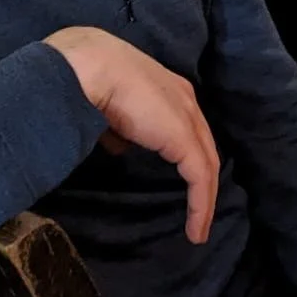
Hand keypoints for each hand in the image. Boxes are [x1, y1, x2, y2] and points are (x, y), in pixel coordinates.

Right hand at [44, 26, 218, 242]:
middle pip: (203, 148)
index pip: (187, 129)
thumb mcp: (109, 108)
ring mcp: (187, 118)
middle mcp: (185, 100)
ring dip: (204, 200)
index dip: (189, 158)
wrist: (90, 67)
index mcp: (168, 90)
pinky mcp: (185, 138)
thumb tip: (119, 145)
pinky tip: (195, 228)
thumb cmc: (92, 82)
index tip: (186, 186)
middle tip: (199, 215)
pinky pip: (200, 177)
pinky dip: (200, 204)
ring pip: (206, 164)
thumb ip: (119, 128)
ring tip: (198, 229)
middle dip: (203, 182)